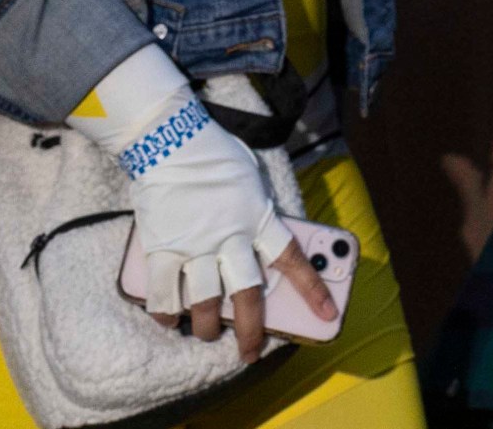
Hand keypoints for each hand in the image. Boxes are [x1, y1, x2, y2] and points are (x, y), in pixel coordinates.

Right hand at [117, 113, 294, 351]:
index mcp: (258, 217)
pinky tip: (171, 319)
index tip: (328, 314)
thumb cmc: (215, 156)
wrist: (169, 139)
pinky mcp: (163, 248)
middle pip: (248, 296)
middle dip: (253, 331)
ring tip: (209, 334)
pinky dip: (167, 313)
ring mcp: (195, 245)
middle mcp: (230, 237)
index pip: (292, 259)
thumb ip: (260, 212)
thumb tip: (265, 244)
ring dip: (209, 327)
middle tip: (251, 352)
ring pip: (206, 303)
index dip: (312, 290)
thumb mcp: (252, 181)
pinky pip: (165, 294)